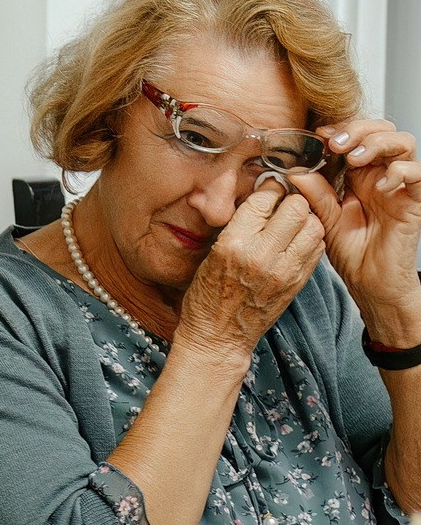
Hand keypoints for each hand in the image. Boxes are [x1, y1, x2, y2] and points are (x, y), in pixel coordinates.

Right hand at [173, 182, 323, 361]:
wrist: (218, 335)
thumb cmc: (208, 294)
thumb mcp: (212, 253)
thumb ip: (240, 225)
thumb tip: (263, 197)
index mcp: (233, 244)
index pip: (263, 199)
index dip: (268, 189)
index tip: (268, 190)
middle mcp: (261, 255)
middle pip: (296, 207)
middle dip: (291, 201)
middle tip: (283, 205)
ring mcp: (284, 270)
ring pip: (314, 225)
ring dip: (305, 220)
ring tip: (291, 225)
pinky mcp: (298, 281)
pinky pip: (317, 247)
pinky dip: (310, 239)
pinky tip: (296, 243)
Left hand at [293, 119, 420, 344]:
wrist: (370, 281)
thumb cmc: (351, 252)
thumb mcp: (324, 219)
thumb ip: (314, 194)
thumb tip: (295, 170)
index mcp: (358, 174)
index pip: (357, 136)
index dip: (340, 129)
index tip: (318, 135)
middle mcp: (381, 174)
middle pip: (382, 129)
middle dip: (359, 129)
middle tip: (336, 145)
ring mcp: (399, 185)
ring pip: (404, 142)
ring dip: (378, 143)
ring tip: (356, 160)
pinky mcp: (414, 200)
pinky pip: (417, 173)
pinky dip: (399, 170)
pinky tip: (379, 185)